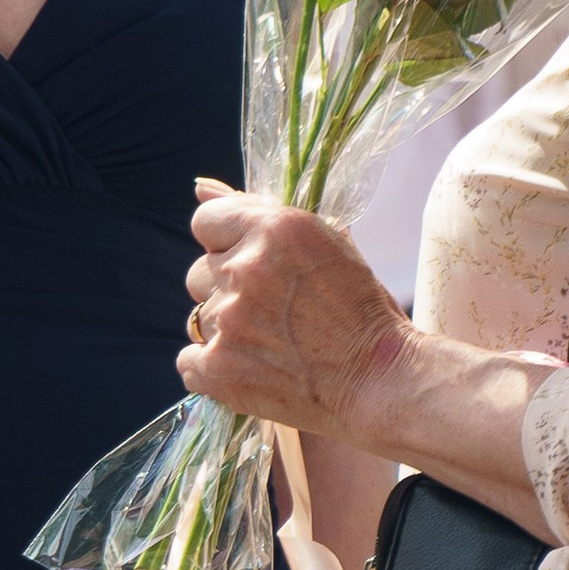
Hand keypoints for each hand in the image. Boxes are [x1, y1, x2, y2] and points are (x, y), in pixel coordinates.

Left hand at [182, 183, 409, 448]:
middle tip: (271, 312)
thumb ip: (260, 212)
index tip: (252, 266)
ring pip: (199, 318)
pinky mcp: (218, 367)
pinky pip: (188, 361)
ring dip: (226, 330)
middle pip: (199, 273)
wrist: (380, 381)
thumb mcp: (326, 244)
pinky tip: (251, 370)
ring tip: (271, 345)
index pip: (206, 222)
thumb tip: (200, 188)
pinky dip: (213, 369)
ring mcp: (229, 319)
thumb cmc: (360, 310)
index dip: (226, 244)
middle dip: (226, 290)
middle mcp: (246, 268)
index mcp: (275, 228)